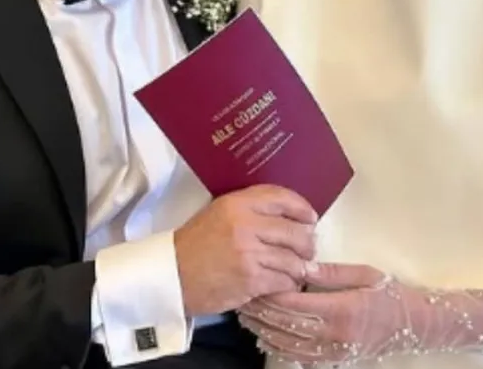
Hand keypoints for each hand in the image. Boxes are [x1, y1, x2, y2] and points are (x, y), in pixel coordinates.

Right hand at [174, 185, 317, 316]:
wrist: (172, 275)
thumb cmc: (197, 243)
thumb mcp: (220, 212)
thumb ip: (252, 209)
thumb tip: (292, 217)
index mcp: (237, 203)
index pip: (282, 198)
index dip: (302, 208)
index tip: (310, 218)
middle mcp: (246, 225)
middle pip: (295, 232)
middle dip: (306, 244)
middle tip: (306, 250)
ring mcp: (250, 253)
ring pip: (294, 260)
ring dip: (298, 267)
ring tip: (294, 269)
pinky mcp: (251, 280)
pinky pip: (284, 281)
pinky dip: (287, 284)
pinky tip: (281, 283)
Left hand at [238, 263, 482, 363]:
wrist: (415, 324)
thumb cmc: (389, 292)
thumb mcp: (363, 274)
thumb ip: (329, 271)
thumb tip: (298, 263)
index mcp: (340, 310)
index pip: (293, 303)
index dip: (270, 293)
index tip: (254, 278)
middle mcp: (333, 336)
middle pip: (284, 325)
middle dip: (260, 312)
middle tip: (241, 295)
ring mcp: (332, 353)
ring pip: (286, 344)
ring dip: (264, 330)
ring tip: (247, 313)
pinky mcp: (333, 360)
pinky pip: (298, 357)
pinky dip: (278, 345)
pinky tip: (267, 334)